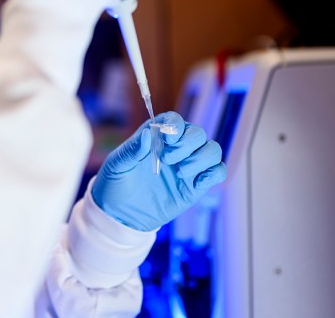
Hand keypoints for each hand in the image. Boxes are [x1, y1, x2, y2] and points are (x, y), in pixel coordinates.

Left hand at [91, 111, 226, 231]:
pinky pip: (218, 172)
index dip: (175, 125)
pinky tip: (196, 183)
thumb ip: (132, 150)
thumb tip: (147, 134)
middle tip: (167, 160)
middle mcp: (175, 148)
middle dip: (187, 143)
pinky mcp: (196, 185)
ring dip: (201, 158)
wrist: (121, 213)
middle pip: (197, 133)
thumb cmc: (116, 183)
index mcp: (155, 137)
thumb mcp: (117, 165)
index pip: (174, 120)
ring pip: (212, 150)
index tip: (167, 139)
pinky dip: (214, 174)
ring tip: (181, 172)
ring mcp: (188, 166)